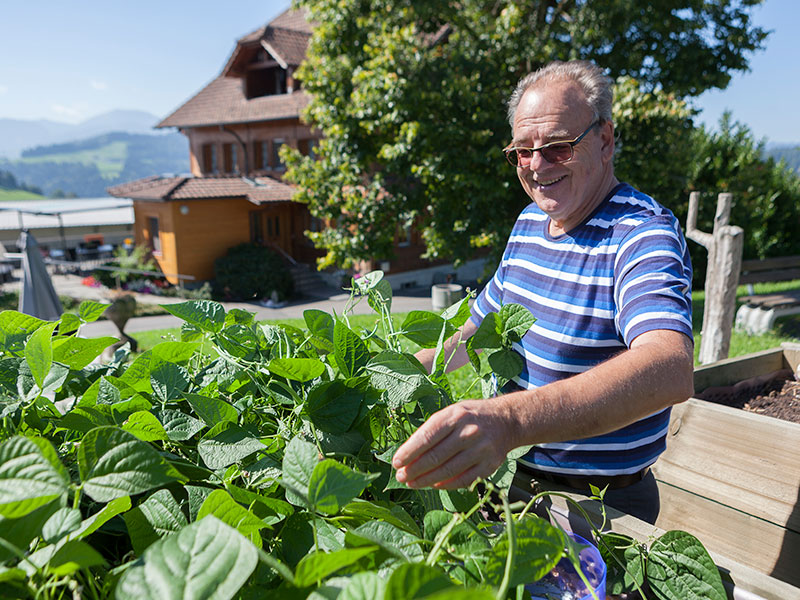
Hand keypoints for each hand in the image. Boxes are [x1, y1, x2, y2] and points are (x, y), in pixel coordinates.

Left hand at [391, 399, 513, 488]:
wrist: (506, 421)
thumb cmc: (470, 417)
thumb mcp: (451, 412)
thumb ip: (432, 430)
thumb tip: (408, 454)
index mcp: (455, 416)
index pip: (427, 437)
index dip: (409, 452)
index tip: (396, 462)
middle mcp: (468, 432)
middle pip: (435, 456)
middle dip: (414, 469)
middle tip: (400, 477)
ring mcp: (480, 449)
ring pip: (448, 471)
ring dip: (426, 480)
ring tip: (412, 483)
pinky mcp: (489, 465)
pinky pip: (463, 479)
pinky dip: (446, 485)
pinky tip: (433, 485)